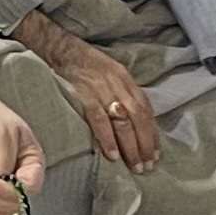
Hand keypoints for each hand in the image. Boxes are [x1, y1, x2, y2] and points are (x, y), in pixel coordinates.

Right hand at [15, 14, 159, 170]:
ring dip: (131, 146)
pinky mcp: (84, 95)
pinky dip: (107, 138)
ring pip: (123, 122)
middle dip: (144, 144)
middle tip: (147, 166)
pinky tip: (112, 154)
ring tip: (135, 165)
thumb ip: (121, 93)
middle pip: (138, 118)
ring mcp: (101, 90)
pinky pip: (99, 120)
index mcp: (125, 79)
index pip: (145, 110)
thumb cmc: (83, 64)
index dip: (152, 134)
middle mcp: (118, 84)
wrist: (60, 48)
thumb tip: (131, 121)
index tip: (155, 154)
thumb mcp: (109, 73)